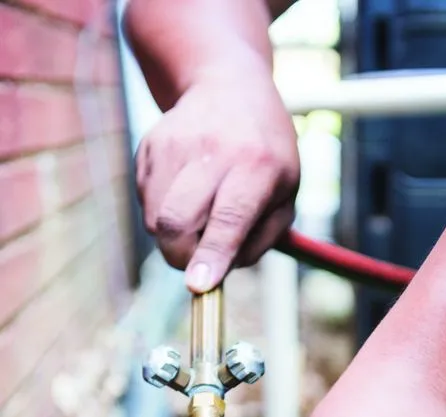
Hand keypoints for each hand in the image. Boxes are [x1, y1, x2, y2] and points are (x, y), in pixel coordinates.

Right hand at [135, 66, 299, 290]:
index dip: (212, 255)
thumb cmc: (266, 156)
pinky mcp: (149, 146)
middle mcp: (213, 151)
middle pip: (177, 222)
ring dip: (172, 237)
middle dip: (181, 258)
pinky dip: (162, 212)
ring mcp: (174, 145)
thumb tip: (216, 276)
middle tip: (195, 264)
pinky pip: (145, 202)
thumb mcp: (285, 196)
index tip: (198, 285)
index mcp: (257, 166)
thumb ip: (259, 240)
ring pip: (154, 219)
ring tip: (199, 215)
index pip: (229, 218)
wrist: (229, 86)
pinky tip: (185, 191)